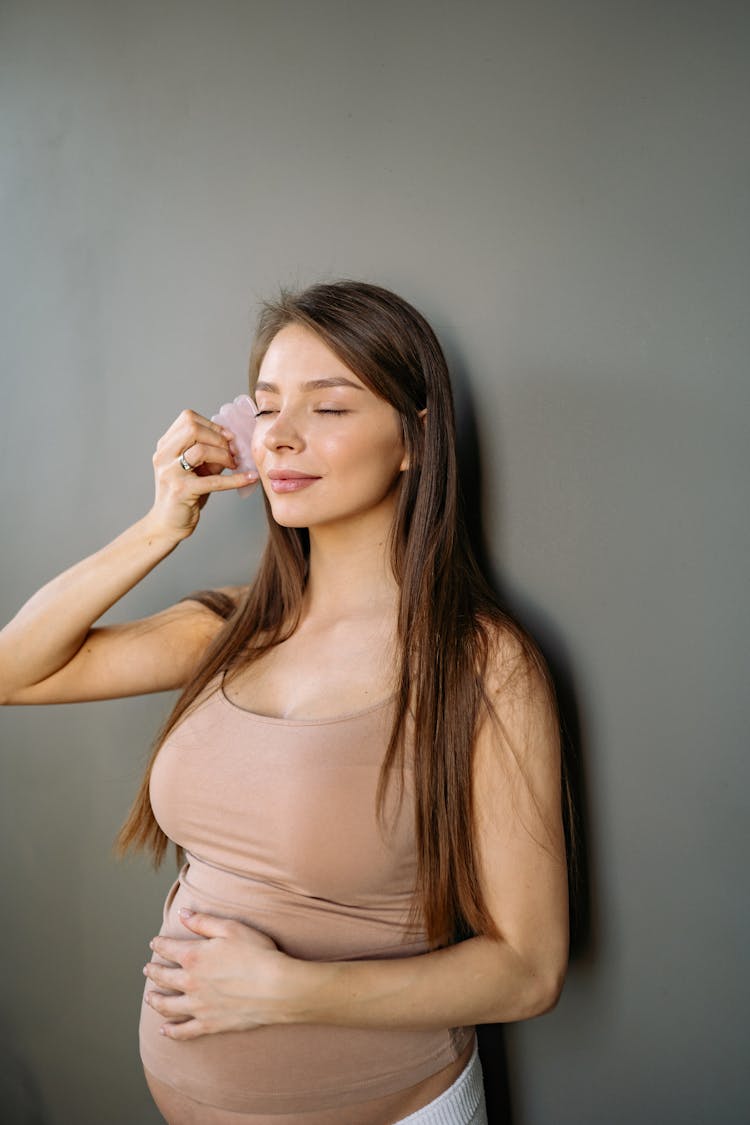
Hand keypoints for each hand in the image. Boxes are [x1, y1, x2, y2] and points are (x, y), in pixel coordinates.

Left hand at [143, 909, 286, 1039]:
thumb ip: (203, 921)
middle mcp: (191, 982)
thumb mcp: (231, 928)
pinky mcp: (209, 1024)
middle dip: (154, 971)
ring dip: (155, 1000)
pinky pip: (184, 1031)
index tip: (154, 943)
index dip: (159, 945)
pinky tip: (164, 1030)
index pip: (169, 949)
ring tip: (149, 997)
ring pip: (168, 1005)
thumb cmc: (257, 953)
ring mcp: (199, 1006)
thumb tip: (182, 914)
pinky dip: (172, 1031)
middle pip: (164, 978)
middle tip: (148, 968)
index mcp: (194, 956)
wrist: (276, 987)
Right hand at [147, 409, 258, 539]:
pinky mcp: (181, 490)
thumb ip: (211, 453)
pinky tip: (249, 478)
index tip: (227, 437)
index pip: (188, 418)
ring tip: (234, 465)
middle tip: (232, 451)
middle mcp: (164, 455)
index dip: (212, 425)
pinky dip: (235, 479)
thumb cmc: (184, 494)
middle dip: (218, 437)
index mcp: (166, 445)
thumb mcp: (197, 469)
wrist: (167, 524)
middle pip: (192, 428)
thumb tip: (233, 442)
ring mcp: (170, 472)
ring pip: (200, 450)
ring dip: (224, 455)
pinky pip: (213, 480)